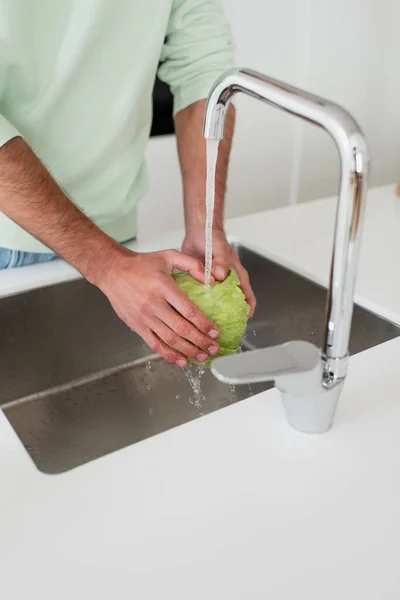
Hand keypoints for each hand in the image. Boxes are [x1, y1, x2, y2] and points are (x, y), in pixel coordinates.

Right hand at [95, 248, 219, 366]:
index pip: (188, 310)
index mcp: (163, 286)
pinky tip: (181, 360)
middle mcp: (153, 304)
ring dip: (188, 350)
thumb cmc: (141, 264)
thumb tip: (210, 278)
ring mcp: (144, 317)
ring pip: (169, 339)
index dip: (203, 323)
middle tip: (213, 348)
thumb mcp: (168, 255)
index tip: (215, 332)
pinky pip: (154, 344)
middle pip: (181, 328)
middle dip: (200, 341)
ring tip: (202, 356)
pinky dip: (168, 354)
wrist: (112, 271)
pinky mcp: (136, 325)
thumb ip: (191, 264)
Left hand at [182, 228, 255, 317]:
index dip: (248, 310)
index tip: (243, 321)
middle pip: (232, 303)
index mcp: (236, 275)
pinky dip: (200, 304)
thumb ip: (221, 262)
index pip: (247, 296)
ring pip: (217, 302)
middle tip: (222, 327)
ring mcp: (214, 284)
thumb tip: (220, 275)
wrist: (198, 231)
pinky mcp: (202, 282)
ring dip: (213, 311)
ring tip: (207, 323)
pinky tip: (194, 312)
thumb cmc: (214, 238)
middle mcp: (226, 282)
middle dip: (229, 316)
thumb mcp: (219, 250)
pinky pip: (203, 297)